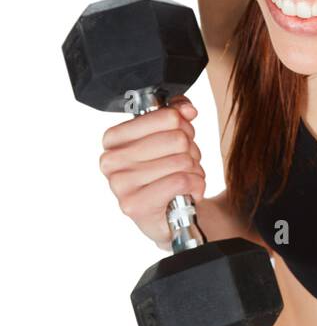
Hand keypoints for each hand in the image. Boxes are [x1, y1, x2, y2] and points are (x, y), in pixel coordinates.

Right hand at [98, 95, 205, 248]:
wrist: (170, 216)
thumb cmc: (166, 173)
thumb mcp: (170, 137)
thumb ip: (176, 113)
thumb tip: (186, 109)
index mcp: (114, 138)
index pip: (166, 116)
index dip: (183, 125)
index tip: (180, 135)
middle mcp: (110, 160)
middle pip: (176, 138)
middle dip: (191, 150)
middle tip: (185, 162)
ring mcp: (119, 185)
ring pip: (181, 161)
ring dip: (194, 170)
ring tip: (185, 178)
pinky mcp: (134, 206)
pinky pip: (180, 181)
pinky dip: (196, 185)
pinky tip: (189, 191)